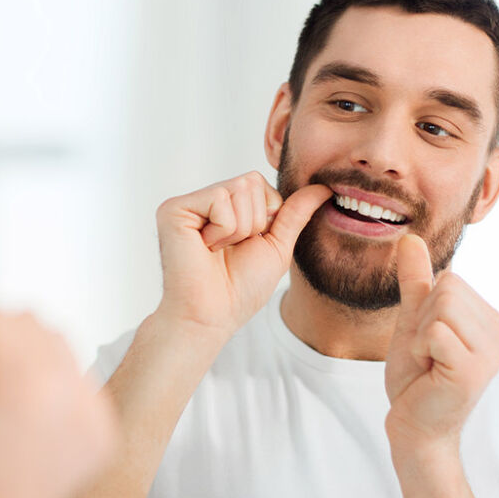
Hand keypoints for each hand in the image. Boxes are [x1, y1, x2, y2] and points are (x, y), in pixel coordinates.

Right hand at [0, 257, 116, 497]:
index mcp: (29, 382)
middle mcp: (72, 394)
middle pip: (32, 323)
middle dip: (0, 354)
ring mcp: (94, 415)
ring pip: (57, 344)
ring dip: (28, 368)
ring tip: (4, 418)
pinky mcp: (104, 432)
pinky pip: (79, 377)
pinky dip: (54, 393)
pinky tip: (29, 429)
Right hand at [153, 172, 330, 337]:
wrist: (213, 316)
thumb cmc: (240, 288)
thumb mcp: (277, 245)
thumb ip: (295, 213)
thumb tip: (324, 187)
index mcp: (224, 207)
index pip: (260, 183)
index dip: (266, 217)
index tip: (246, 245)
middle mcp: (203, 200)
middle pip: (251, 181)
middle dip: (254, 222)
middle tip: (230, 249)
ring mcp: (187, 203)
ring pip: (238, 188)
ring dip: (239, 229)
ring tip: (217, 250)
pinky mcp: (173, 209)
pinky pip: (219, 199)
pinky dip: (223, 230)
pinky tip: (205, 248)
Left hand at [384, 235, 498, 449]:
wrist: (413, 424)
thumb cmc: (416, 377)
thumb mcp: (413, 319)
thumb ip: (416, 281)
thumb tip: (409, 238)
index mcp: (492, 321)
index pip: (451, 279)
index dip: (426, 308)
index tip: (430, 342)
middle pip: (448, 287)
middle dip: (423, 320)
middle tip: (428, 355)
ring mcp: (491, 353)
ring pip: (441, 306)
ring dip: (421, 335)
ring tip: (430, 362)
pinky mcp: (473, 370)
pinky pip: (434, 331)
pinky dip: (420, 349)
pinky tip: (430, 373)